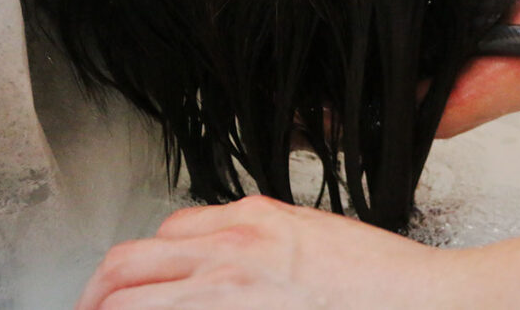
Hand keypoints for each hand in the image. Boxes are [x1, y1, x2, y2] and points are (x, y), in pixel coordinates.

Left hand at [76, 196, 460, 309]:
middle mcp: (229, 249)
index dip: (141, 265)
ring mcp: (227, 291)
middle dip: (97, 295)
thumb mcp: (315, 236)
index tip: (132, 287)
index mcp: (252, 219)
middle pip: (127, 264)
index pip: (166, 233)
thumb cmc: (382, 280)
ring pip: (129, 300)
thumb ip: (263, 242)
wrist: (422, 301)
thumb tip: (228, 262)